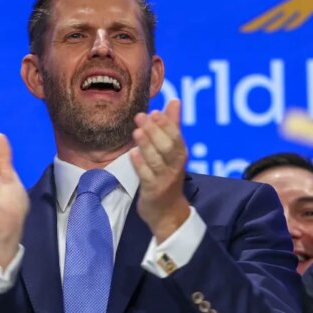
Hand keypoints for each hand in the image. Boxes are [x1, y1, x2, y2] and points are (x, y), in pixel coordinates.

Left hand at [131, 99, 190, 242]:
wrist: (168, 211)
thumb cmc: (168, 175)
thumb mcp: (172, 150)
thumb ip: (172, 125)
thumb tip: (174, 101)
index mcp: (180, 154)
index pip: (176, 137)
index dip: (166, 124)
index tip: (155, 112)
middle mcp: (175, 166)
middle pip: (168, 147)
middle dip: (155, 131)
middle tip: (141, 116)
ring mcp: (164, 179)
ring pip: (157, 160)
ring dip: (147, 145)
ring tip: (137, 131)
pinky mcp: (153, 191)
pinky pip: (147, 176)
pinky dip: (140, 164)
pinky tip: (132, 153)